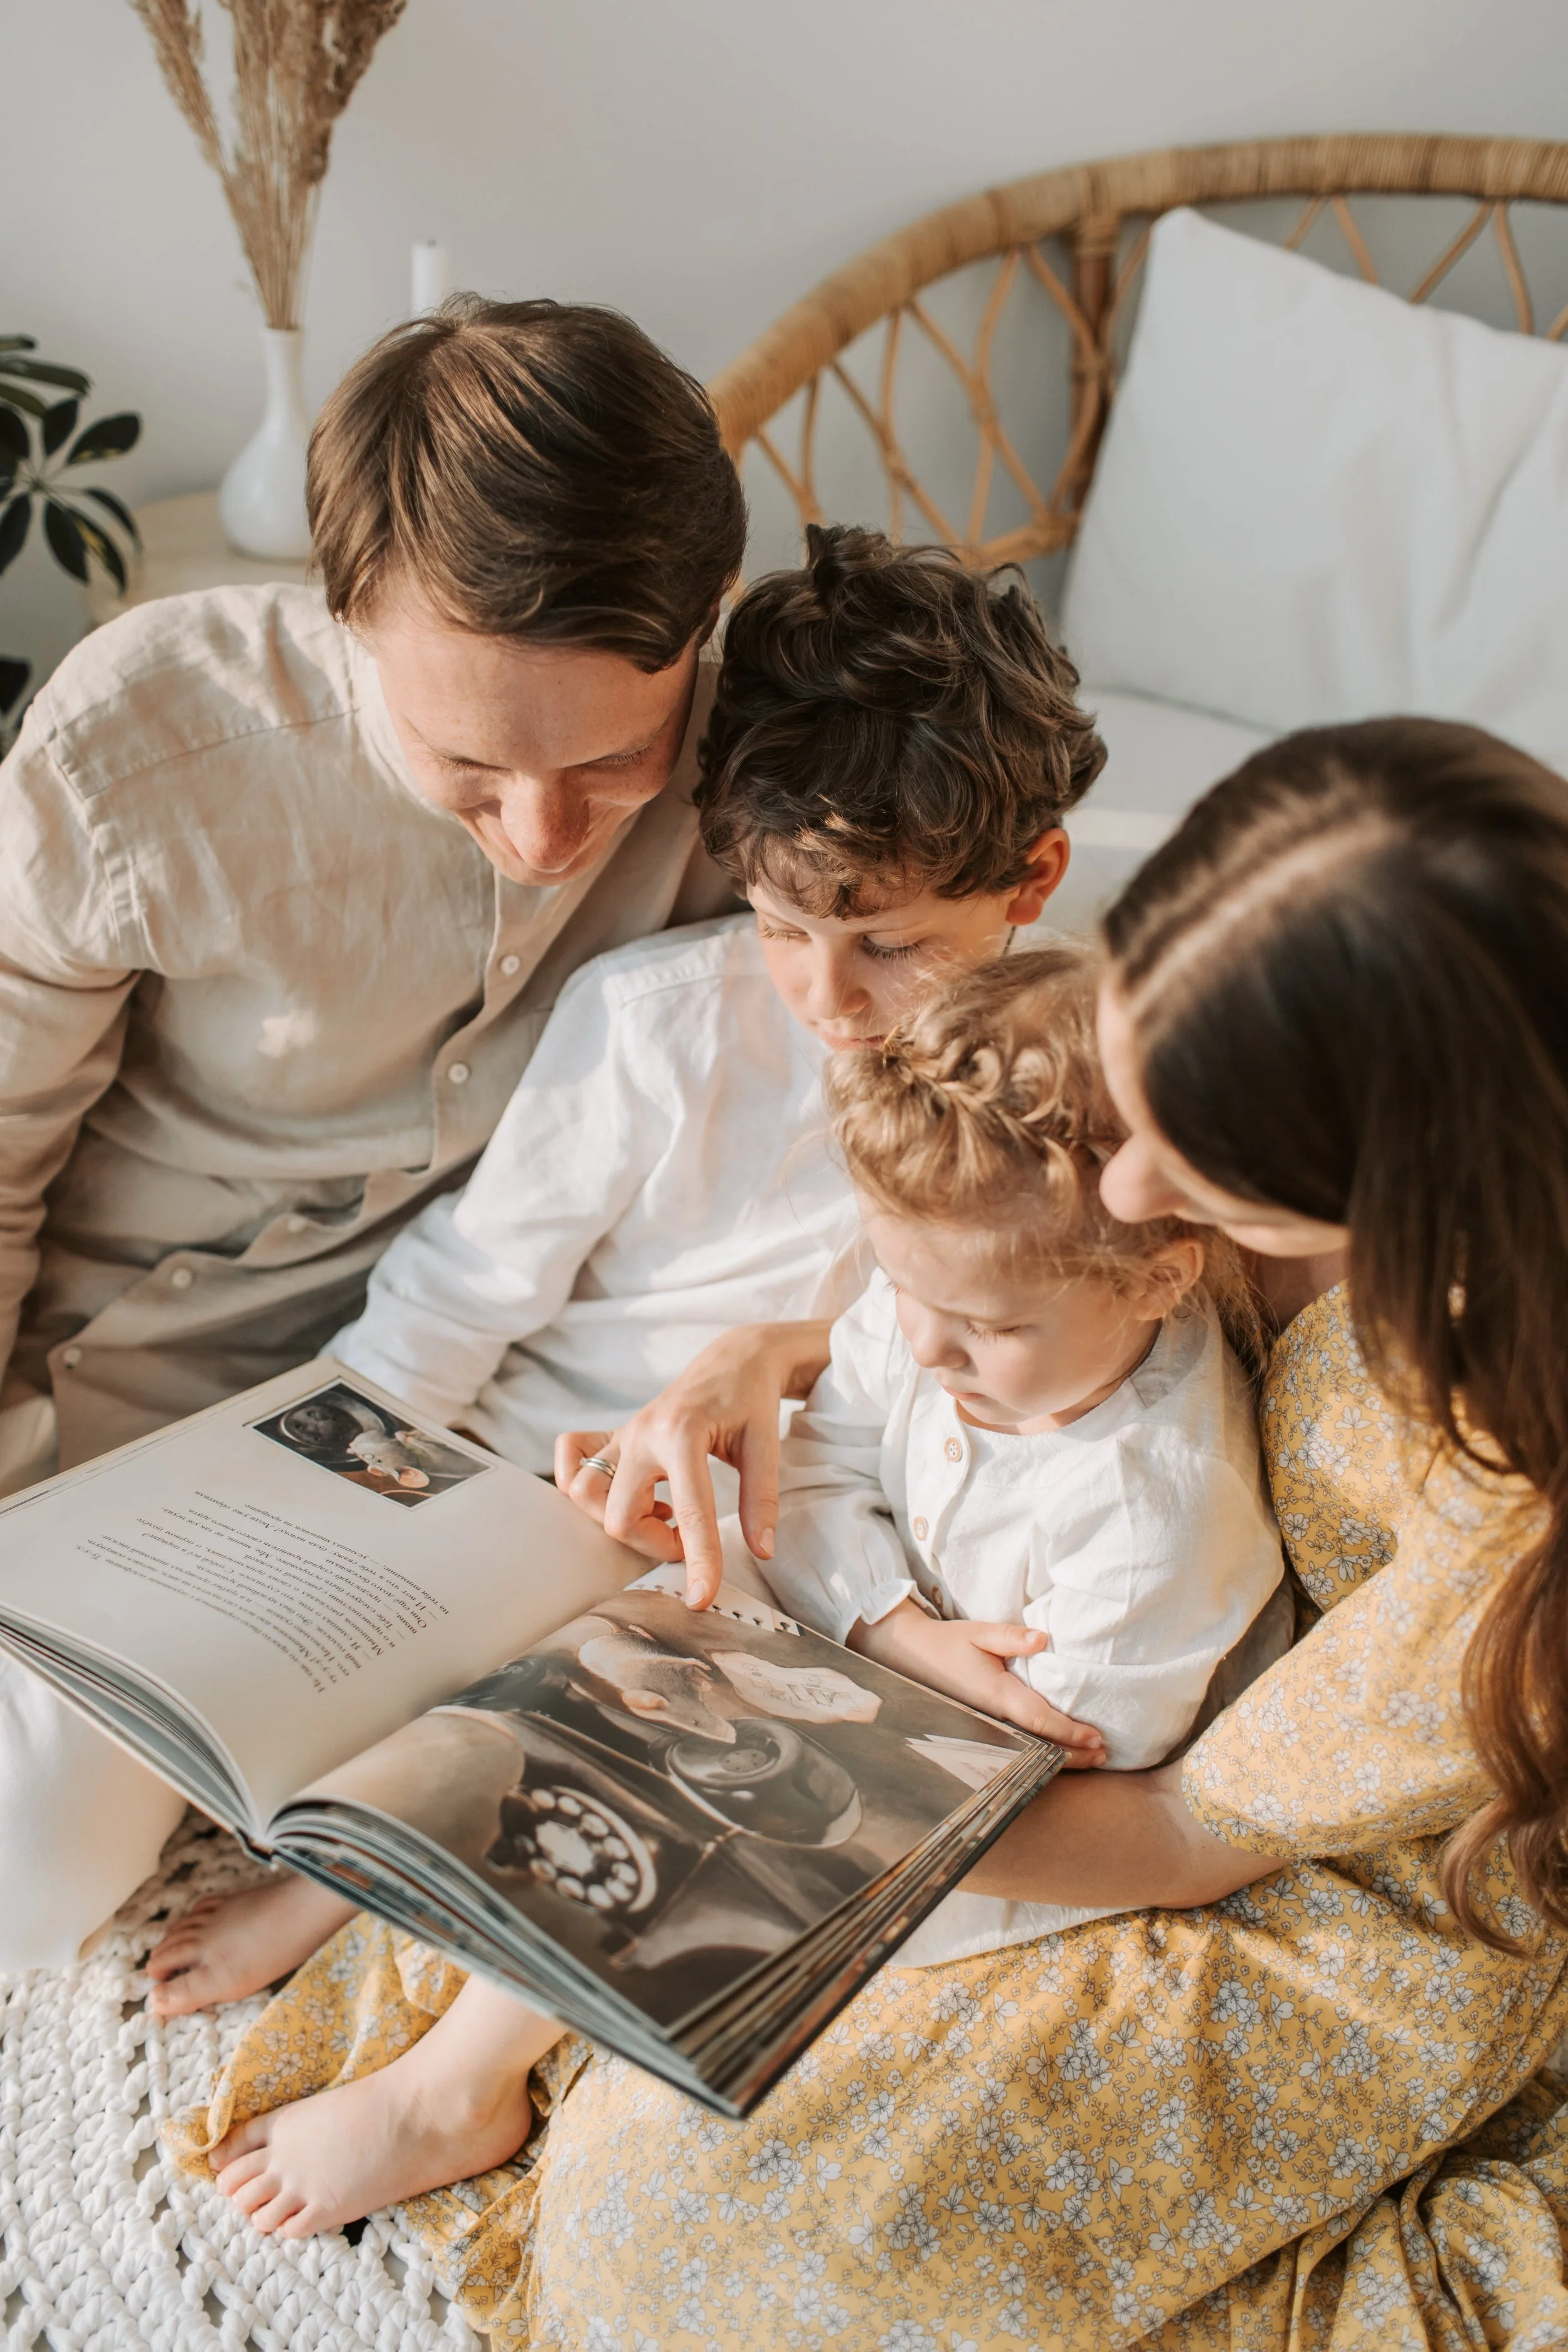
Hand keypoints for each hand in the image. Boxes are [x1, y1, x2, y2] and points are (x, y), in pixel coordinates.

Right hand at [554, 1318, 831, 1609]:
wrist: (733, 1359)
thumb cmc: (750, 1399)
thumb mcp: (765, 1444)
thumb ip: (761, 1499)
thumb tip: (760, 1551)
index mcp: (683, 1432)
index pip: (689, 1512)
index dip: (699, 1562)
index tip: (702, 1599)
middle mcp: (642, 1433)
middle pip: (618, 1516)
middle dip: (652, 1544)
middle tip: (689, 1537)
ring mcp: (623, 1433)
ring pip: (584, 1493)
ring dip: (617, 1518)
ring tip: (659, 1512)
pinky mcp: (615, 1434)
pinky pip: (571, 1458)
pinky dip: (582, 1484)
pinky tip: (626, 1493)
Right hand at [848, 1601, 1106, 1763]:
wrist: (911, 1655)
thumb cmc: (948, 1642)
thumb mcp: (979, 1632)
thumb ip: (1011, 1636)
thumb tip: (1043, 1639)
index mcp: (997, 1695)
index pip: (1040, 1721)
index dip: (1070, 1733)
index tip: (1097, 1738)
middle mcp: (994, 1717)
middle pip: (1040, 1745)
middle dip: (1073, 1754)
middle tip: (1104, 1755)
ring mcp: (988, 1725)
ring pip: (1031, 1748)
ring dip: (1061, 1756)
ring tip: (1091, 1757)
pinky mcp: (985, 1725)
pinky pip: (1020, 1742)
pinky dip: (1043, 1749)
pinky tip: (1059, 1749)